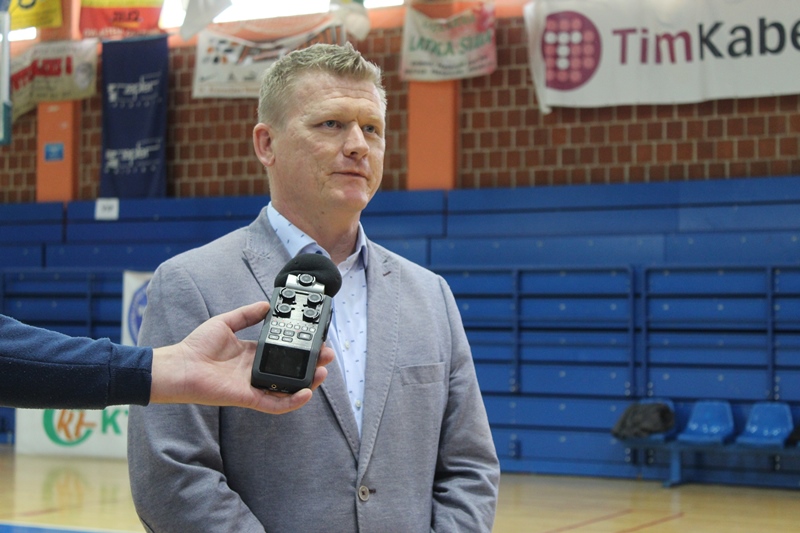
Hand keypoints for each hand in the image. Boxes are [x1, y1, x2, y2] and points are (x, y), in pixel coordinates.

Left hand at [149, 301, 333, 413]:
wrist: (180, 366)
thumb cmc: (196, 346)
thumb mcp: (225, 322)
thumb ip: (247, 314)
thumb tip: (266, 304)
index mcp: (251, 354)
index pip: (283, 352)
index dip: (300, 347)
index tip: (314, 338)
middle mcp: (256, 371)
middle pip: (291, 371)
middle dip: (311, 364)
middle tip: (327, 355)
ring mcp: (254, 386)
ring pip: (288, 388)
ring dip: (308, 382)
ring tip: (322, 372)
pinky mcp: (249, 398)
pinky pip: (275, 404)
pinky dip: (292, 401)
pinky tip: (306, 392)